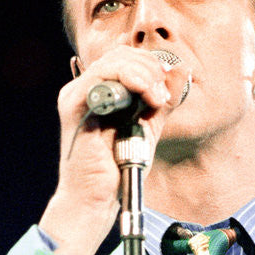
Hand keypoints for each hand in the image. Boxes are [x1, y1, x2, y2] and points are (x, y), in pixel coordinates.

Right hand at [39, 46, 188, 254]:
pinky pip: (101, 78)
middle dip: (149, 68)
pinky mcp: (74, 105)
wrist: (97, 199)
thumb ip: (160, 102)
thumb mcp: (147, 129)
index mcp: (101, 91)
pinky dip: (128, 80)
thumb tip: (179, 71)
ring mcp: (77, 95)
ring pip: (113, 62)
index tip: (168, 85)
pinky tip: (145, 96)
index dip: (151, 64)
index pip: (126, 58)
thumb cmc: (118, 170)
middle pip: (120, 55)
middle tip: (163, 94)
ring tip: (156, 98)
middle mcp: (86, 89)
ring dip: (143, 75)